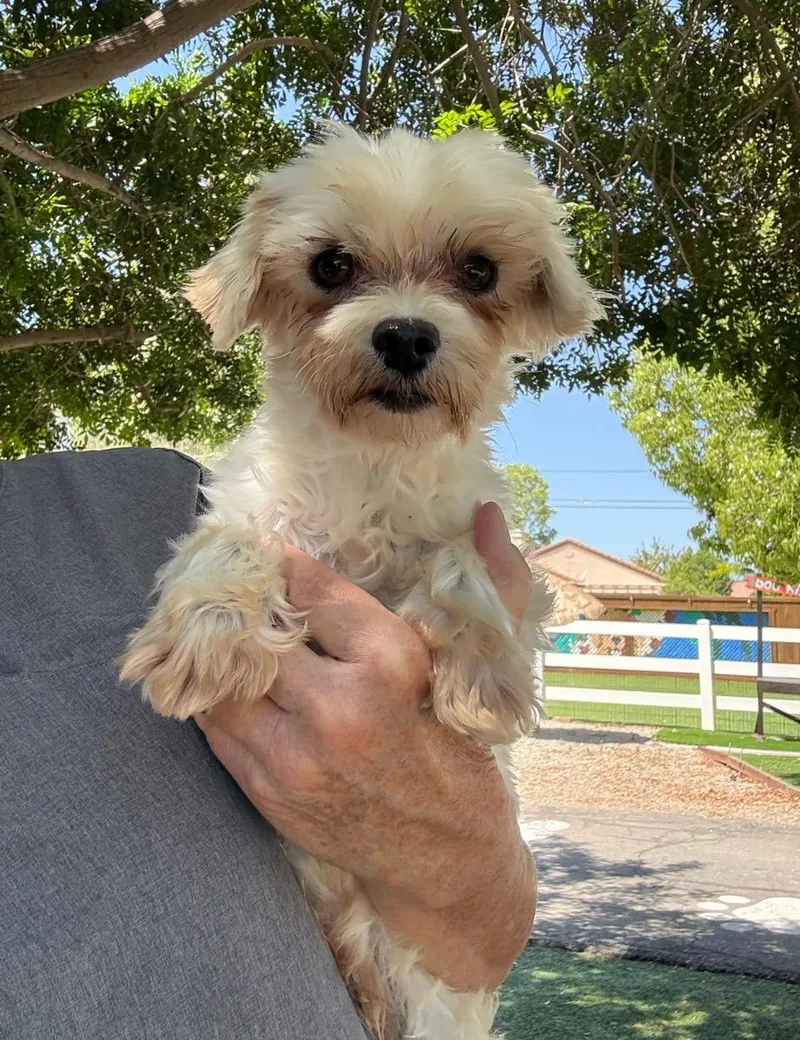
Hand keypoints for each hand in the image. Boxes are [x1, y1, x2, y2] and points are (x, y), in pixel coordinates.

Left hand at [194, 502, 535, 990]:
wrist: (449, 860)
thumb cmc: (468, 752)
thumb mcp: (495, 664)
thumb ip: (496, 582)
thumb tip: (489, 512)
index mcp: (393, 665)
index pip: (313, 589)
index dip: (285, 562)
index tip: (271, 548)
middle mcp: (338, 709)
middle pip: (259, 630)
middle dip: (245, 602)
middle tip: (235, 581)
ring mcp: (295, 757)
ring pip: (225, 677)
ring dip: (220, 650)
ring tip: (221, 627)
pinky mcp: (268, 793)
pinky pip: (216, 726)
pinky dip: (216, 696)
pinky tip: (224, 678)